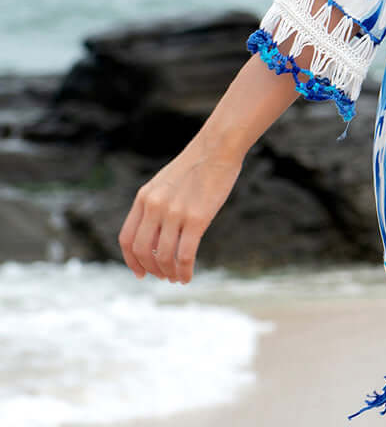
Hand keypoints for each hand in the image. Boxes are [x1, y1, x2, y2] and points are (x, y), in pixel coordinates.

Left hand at [118, 138, 242, 283]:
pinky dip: (185, 271)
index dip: (131, 260)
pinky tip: (188, 276)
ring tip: (177, 278)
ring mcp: (174, 213)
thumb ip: (155, 206)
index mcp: (144, 198)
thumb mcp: (164, 183)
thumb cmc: (195, 166)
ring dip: (169, 273)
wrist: (217, 148)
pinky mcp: (197, 218)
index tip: (140, 273)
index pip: (127, 238)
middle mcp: (154, 206)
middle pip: (142, 251)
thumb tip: (156, 236)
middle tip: (162, 277)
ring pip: (163, 256)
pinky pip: (185, 254)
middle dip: (151, 269)